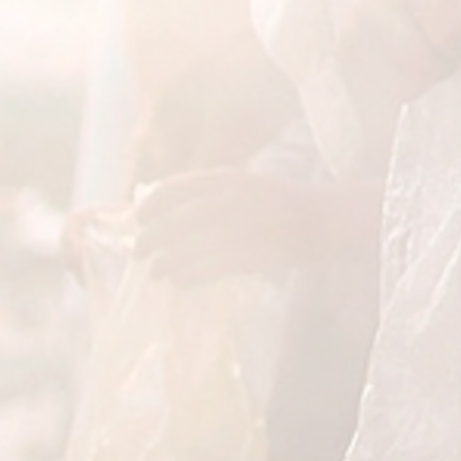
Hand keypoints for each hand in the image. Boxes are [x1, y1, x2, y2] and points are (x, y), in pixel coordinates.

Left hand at [133, 168, 337, 285]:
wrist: (321, 219)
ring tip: (156, 271)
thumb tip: (158, 204)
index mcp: (228, 179)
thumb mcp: (242, 185)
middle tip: (138, 251)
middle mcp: (233, 201)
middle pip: (178, 221)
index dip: (152, 205)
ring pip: (190, 249)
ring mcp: (244, 228)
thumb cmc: (275, 203)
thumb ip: (206, 193)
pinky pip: (210, 269)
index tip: (139, 218)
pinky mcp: (253, 255)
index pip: (176, 188)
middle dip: (152, 238)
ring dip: (166, 262)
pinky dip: (190, 276)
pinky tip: (180, 281)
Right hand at [311, 0, 460, 130]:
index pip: (448, 34)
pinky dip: (396, 87)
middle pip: (422, 66)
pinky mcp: (340, 53)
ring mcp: (352, 33)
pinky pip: (377, 91)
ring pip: (399, 86)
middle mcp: (374, 6)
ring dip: (421, 81)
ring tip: (423, 55)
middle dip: (444, 67)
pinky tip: (400, 63)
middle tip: (446, 53)